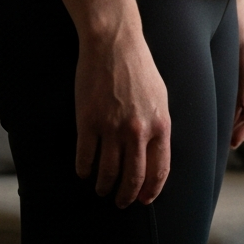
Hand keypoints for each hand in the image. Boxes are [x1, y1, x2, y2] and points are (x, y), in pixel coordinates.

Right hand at [74, 22, 170, 208]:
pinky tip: (83, 171)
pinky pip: (85, 157)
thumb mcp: (160, 96)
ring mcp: (112, 127)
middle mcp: (138, 131)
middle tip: (120, 201)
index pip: (159, 170)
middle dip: (126, 196)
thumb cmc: (138, 65)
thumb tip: (155, 152)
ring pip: (107, 172)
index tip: (143, 199)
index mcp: (160, 125)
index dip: (150, 190)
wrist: (113, 42)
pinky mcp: (88, 121)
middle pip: (133, 177)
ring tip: (100, 188)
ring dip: (104, 186)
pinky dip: (84, 169)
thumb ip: (159, 125)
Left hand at [230, 0, 243, 148]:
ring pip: (241, 102)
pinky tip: (216, 111)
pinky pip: (233, 91)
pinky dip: (227, 104)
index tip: (234, 143)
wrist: (229, 1)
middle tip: (226, 144)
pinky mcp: (234, 64)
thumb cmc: (239, 25)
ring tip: (220, 134)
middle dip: (240, 128)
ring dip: (233, 118)